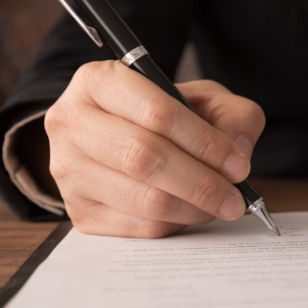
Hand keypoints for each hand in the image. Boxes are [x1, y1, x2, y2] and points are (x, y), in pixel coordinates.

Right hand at [44, 61, 264, 238]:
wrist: (120, 138)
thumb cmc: (164, 115)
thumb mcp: (202, 98)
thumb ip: (232, 114)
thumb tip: (237, 150)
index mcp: (99, 81)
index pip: (156, 112)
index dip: (204, 142)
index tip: (239, 165)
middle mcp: (71, 123)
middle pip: (144, 158)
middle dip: (202, 183)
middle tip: (236, 197)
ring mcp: (68, 171)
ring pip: (143, 198)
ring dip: (193, 208)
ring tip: (221, 205)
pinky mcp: (79, 212)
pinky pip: (138, 227)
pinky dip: (175, 224)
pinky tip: (190, 211)